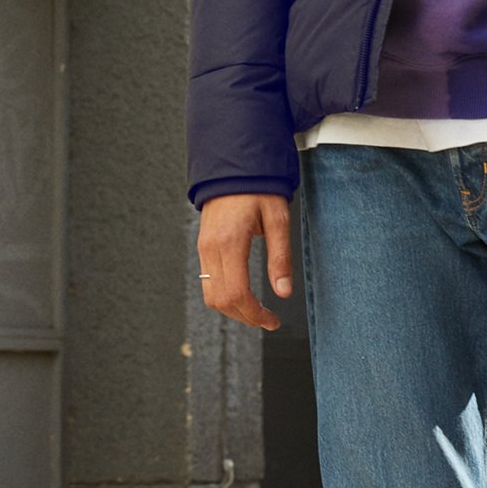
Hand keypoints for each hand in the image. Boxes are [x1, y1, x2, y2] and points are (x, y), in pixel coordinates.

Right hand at [197, 193, 292, 329]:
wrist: (233, 167)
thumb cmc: (258, 188)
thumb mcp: (278, 220)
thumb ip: (280, 257)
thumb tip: (284, 291)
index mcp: (230, 242)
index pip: (237, 294)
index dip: (255, 314)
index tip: (273, 320)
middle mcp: (211, 248)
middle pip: (221, 301)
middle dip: (245, 317)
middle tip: (269, 320)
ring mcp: (203, 248)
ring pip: (211, 296)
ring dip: (233, 310)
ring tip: (257, 311)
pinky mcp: (203, 247)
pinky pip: (208, 282)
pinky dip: (224, 296)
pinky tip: (243, 295)